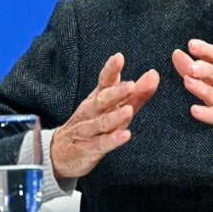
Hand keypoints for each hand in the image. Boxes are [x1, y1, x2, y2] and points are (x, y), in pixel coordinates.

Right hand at [51, 53, 159, 178]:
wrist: (59, 154)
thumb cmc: (91, 125)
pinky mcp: (89, 149)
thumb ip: (135, 94)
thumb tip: (154, 74)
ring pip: (101, 122)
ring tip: (129, 110)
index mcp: (97, 98)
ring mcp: (88, 130)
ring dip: (115, 116)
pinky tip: (126, 135)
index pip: (104, 81)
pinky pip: (101, 144)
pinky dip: (113, 140)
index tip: (119, 57)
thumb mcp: (113, 108)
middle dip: (116, 92)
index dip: (111, 70)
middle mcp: (91, 112)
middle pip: (102, 100)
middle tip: (131, 85)